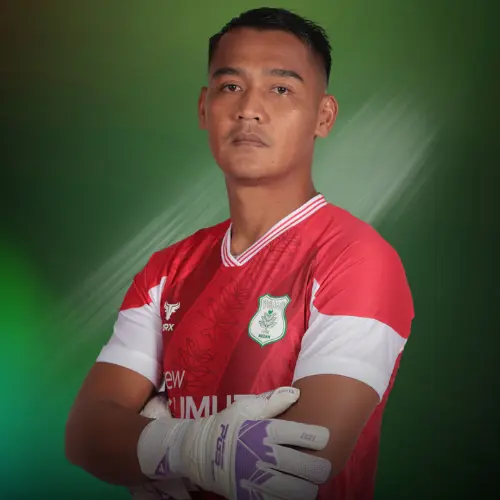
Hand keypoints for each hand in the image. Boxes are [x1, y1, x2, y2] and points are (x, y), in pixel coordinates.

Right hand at [139, 387, 330, 499]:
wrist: (200, 453)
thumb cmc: (227, 426)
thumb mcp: (245, 407)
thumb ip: (272, 401)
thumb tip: (297, 394)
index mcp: (263, 432)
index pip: (300, 435)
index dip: (317, 437)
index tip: (324, 437)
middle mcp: (262, 456)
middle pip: (306, 467)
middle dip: (319, 467)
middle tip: (320, 465)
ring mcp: (256, 480)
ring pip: (298, 491)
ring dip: (307, 487)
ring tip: (308, 481)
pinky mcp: (250, 497)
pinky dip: (291, 498)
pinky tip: (292, 491)